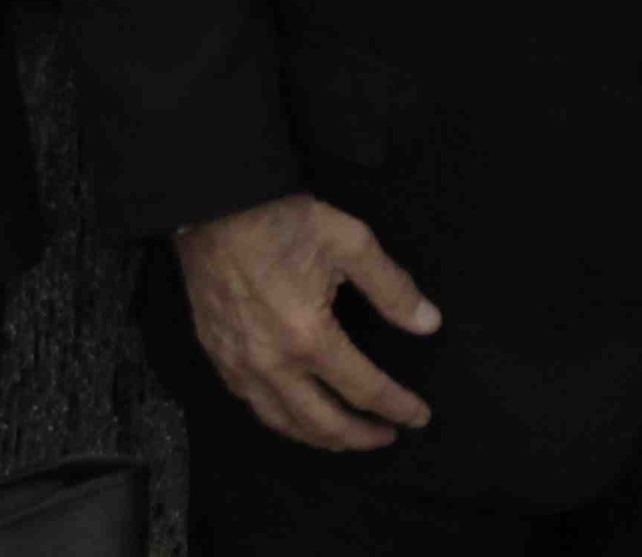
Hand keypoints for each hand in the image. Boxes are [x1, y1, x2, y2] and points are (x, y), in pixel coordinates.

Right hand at [175, 191, 441, 450]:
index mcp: (309, 336)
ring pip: (283, 422)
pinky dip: (280, 418)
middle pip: (323, 423)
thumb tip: (428, 323)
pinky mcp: (216, 354)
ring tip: (345, 436)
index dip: (397, 406)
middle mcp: (272, 362)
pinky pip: (251, 403)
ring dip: (320, 438)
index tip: (419, 416)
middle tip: (386, 436)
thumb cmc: (280, 219)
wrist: (213, 204)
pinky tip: (294, 412)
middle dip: (361, 437)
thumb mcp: (350, 242)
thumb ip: (392, 288)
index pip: (364, 389)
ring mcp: (239, 363)